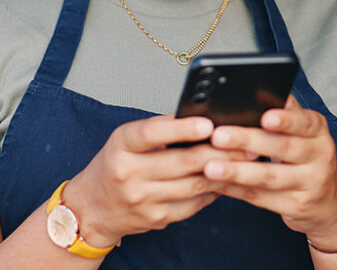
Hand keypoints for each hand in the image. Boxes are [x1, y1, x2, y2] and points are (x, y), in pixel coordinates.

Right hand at [64, 115, 246, 247]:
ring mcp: (142, 199)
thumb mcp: (126, 141)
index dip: (181, 128)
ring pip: (194, 184)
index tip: (208, 123)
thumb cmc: (114, 166)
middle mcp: (129, 172)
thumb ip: (159, 130)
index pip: (152, 133)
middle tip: (245, 143)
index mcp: (121, 145)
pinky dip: (213, 191)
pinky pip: (193, 204)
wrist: (91, 208)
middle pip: (182, 161)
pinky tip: (225, 181)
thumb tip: (201, 119)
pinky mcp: (156, 218)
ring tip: (244, 160)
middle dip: (219, 152)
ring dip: (223, 172)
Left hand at [202, 96, 336, 248]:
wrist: (326, 202)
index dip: (285, 120)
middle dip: (247, 141)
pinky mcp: (295, 206)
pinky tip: (216, 184)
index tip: (265, 117)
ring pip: (269, 177)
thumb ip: (283, 114)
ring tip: (210, 166)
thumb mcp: (303, 133)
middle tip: (218, 136)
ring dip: (236, 171)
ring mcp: (310, 184)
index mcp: (319, 132)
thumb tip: (255, 92)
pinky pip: (260, 197)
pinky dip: (235, 189)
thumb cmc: (305, 157)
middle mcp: (319, 156)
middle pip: (282, 147)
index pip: (304, 122)